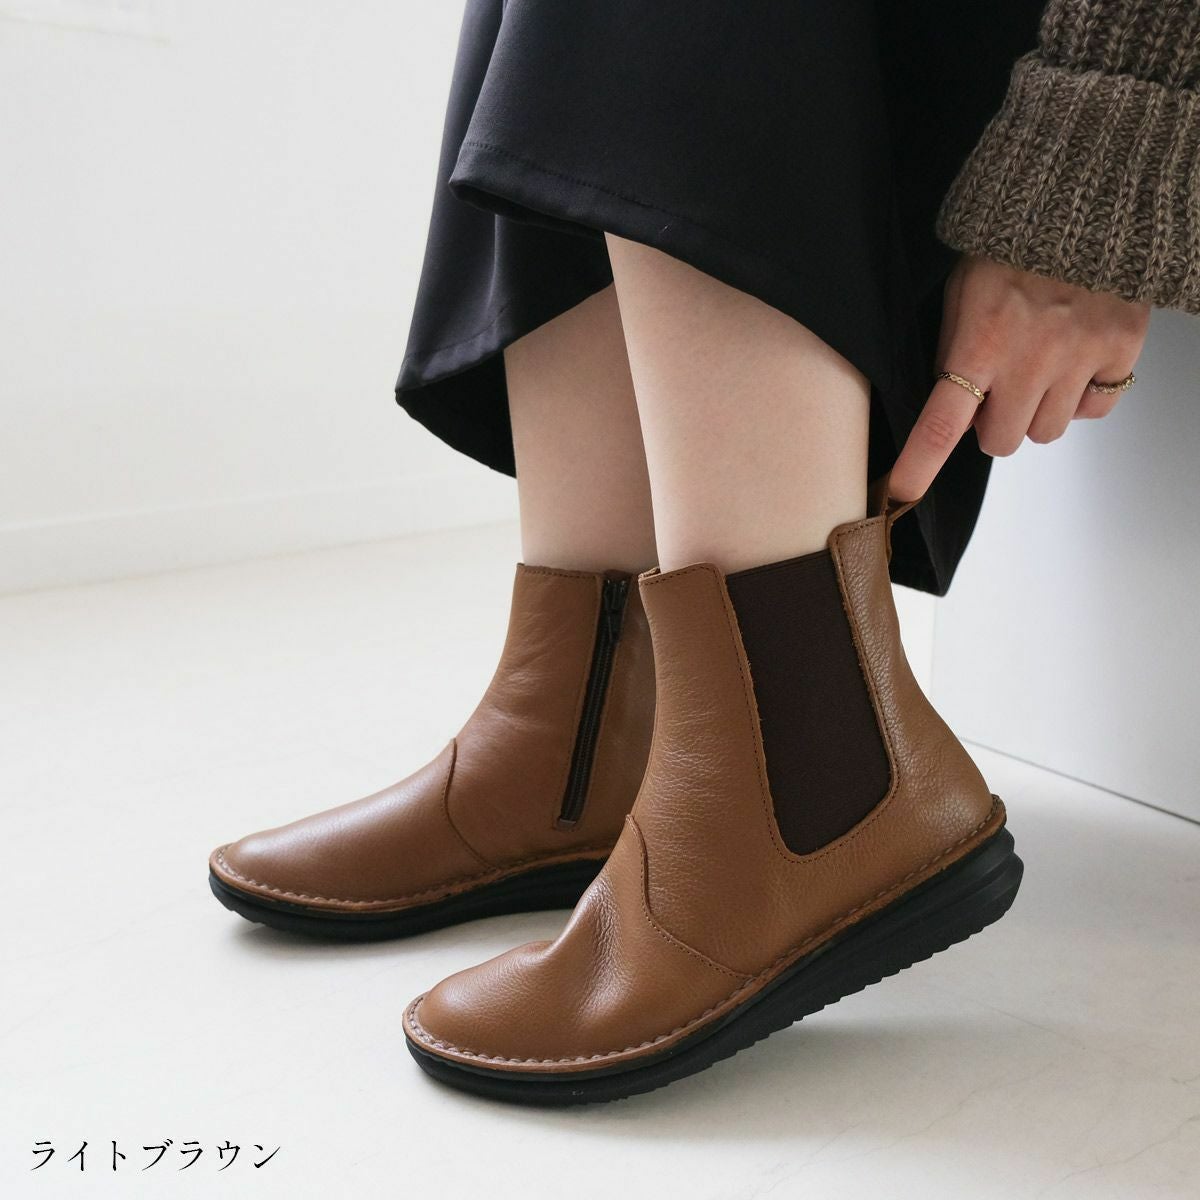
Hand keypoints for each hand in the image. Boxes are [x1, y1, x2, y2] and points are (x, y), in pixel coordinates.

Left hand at [889, 254, 1150, 501]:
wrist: (1091, 201)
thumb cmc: (1015, 244)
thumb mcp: (964, 290)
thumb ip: (955, 347)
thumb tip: (951, 401)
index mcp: (979, 342)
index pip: (941, 422)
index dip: (920, 464)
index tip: (902, 492)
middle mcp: (1029, 360)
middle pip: (1001, 441)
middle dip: (993, 426)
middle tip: (997, 391)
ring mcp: (1078, 359)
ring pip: (1046, 432)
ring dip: (1036, 413)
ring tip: (1039, 369)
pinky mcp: (1119, 352)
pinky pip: (1095, 409)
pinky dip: (1084, 399)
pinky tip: (1075, 364)